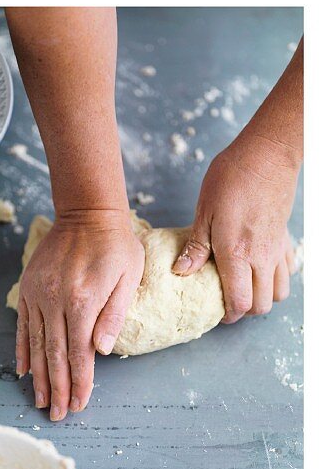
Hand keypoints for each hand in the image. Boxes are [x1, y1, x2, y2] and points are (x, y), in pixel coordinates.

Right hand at [15, 210, 144, 420]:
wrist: (87, 213)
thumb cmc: (115, 245)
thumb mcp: (128, 277)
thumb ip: (114, 315)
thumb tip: (102, 351)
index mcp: (82, 302)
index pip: (80, 353)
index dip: (80, 382)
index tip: (79, 404)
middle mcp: (55, 302)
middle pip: (55, 356)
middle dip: (57, 388)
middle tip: (57, 414)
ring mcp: (38, 296)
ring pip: (37, 345)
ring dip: (39, 377)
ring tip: (40, 401)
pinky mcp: (29, 290)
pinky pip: (24, 327)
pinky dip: (24, 351)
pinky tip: (24, 372)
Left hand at [172, 133, 299, 322]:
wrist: (269, 153)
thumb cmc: (233, 177)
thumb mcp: (204, 211)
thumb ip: (196, 247)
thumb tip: (181, 272)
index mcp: (237, 253)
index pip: (239, 302)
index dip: (228, 315)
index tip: (216, 311)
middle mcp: (261, 257)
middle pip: (261, 305)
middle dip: (244, 310)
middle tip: (227, 300)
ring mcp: (277, 248)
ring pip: (278, 292)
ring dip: (262, 297)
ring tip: (244, 287)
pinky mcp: (285, 238)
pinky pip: (288, 271)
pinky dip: (276, 279)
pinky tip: (260, 270)